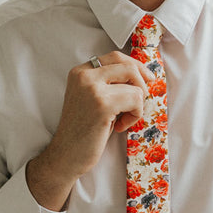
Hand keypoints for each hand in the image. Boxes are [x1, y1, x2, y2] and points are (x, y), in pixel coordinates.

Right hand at [27, 51, 153, 210]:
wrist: (66, 156)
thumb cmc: (83, 131)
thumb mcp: (92, 99)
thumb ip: (108, 83)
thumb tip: (142, 74)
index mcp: (80, 72)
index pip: (116, 56)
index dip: (135, 67)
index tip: (146, 81)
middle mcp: (84, 75)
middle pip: (128, 65)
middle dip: (142, 83)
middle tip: (139, 102)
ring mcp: (92, 88)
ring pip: (135, 84)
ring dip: (137, 104)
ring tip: (123, 119)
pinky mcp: (102, 104)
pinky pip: (136, 100)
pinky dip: (135, 115)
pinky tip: (120, 127)